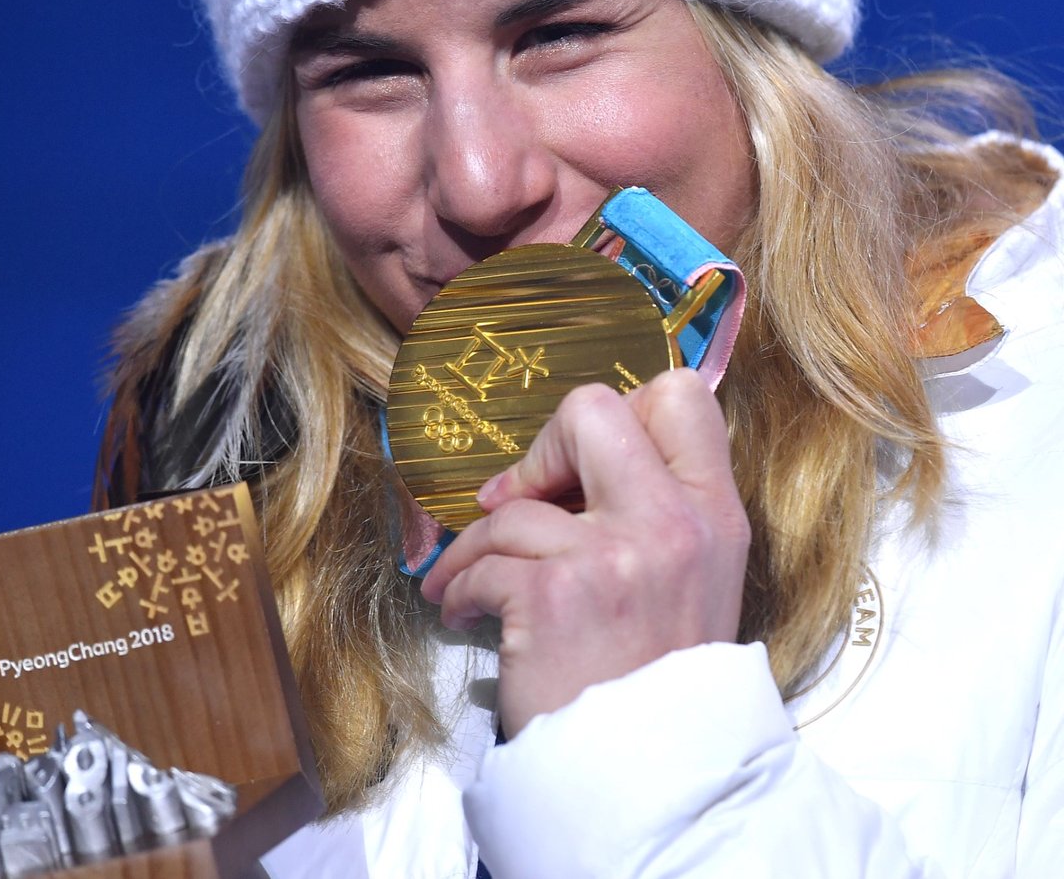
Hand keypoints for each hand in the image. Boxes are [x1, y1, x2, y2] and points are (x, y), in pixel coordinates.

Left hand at [420, 368, 749, 736]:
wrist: (652, 779)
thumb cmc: (658, 676)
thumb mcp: (693, 577)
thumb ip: (657, 508)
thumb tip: (572, 464)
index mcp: (715, 513)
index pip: (682, 396)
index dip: (625, 406)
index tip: (588, 458)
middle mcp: (673, 522)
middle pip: (592, 409)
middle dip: (543, 447)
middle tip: (524, 497)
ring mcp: (614, 555)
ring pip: (514, 505)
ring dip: (478, 545)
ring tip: (473, 580)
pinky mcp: (554, 595)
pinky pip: (483, 560)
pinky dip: (460, 585)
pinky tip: (466, 610)